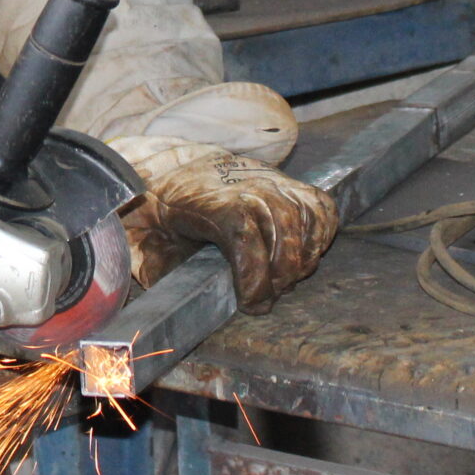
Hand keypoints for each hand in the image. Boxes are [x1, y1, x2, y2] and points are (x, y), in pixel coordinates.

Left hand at [112, 136, 337, 310]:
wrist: (178, 170)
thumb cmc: (168, 213)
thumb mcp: (154, 239)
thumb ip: (165, 267)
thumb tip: (181, 300)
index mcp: (212, 201)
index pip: (244, 236)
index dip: (254, 278)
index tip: (251, 304)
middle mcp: (248, 186)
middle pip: (283, 233)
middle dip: (279, 277)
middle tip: (265, 299)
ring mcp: (274, 181)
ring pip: (305, 221)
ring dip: (301, 260)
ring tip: (284, 282)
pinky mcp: (291, 181)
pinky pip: (320, 208)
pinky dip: (320, 236)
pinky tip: (305, 257)